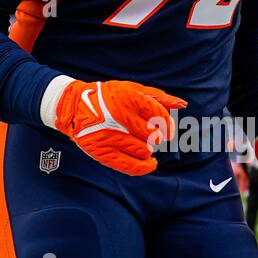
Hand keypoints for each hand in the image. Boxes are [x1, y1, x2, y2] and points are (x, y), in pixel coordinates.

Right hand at [51, 78, 186, 175]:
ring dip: (148, 148)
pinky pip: (132, 167)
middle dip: (156, 135)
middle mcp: (118, 117)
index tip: (166, 127)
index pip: (160, 115)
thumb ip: (158, 98)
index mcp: (127, 98)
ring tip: (140, 142)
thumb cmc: (109, 98)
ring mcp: (110, 136)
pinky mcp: (103, 153)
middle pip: (154, 135)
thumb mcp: (132, 90)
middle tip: (149, 134)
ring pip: (145, 151)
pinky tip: (150, 162)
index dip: (168, 124)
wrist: (75, 108)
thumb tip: (182, 104)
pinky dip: (146, 166)